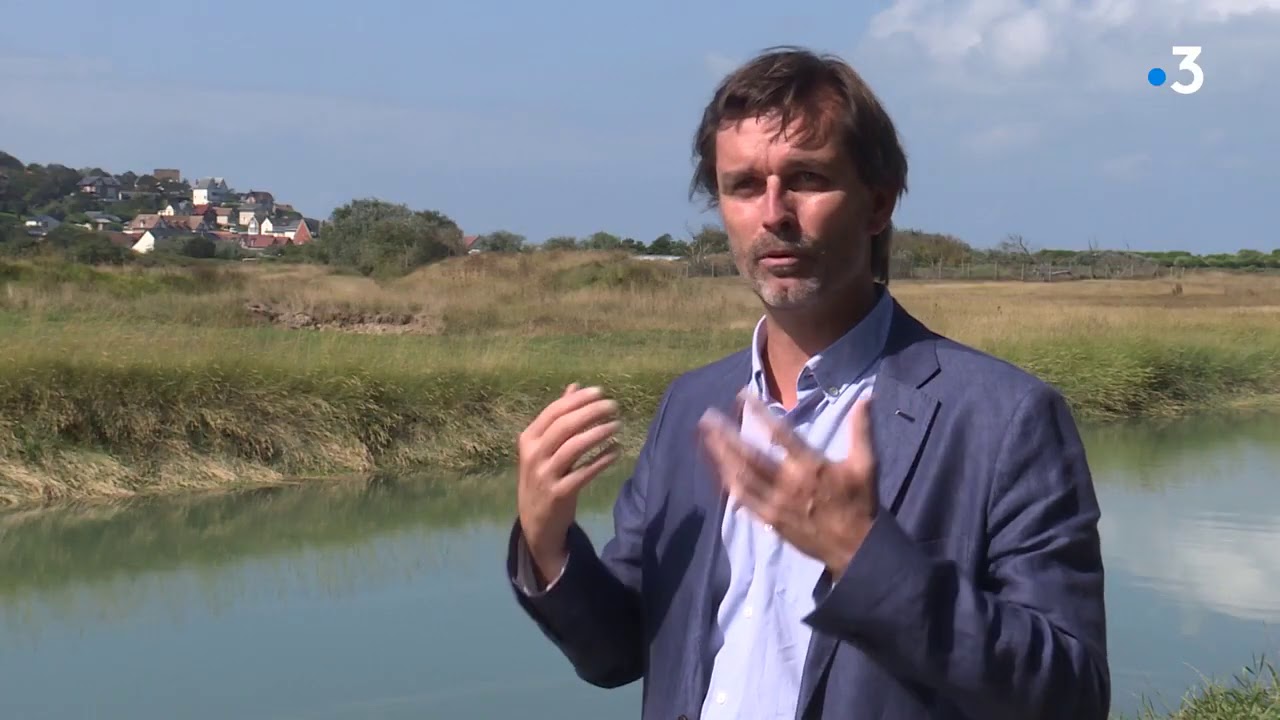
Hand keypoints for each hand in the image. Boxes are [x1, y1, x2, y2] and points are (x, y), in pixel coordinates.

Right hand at [517, 383, 621, 583]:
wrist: (535, 523)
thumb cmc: (543, 478)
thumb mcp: (544, 447)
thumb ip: (558, 418)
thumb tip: (574, 387)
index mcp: (528, 439)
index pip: (554, 412)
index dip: (578, 400)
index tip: (600, 391)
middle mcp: (533, 455)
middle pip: (564, 426)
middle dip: (591, 412)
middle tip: (613, 406)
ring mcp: (544, 475)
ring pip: (574, 447)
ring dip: (598, 433)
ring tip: (617, 425)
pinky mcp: (559, 493)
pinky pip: (584, 472)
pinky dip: (602, 459)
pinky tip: (617, 450)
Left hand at [697, 390, 878, 578]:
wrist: (856, 548)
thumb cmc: (859, 503)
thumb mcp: (866, 464)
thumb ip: (861, 429)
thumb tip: (866, 397)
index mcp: (809, 467)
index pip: (780, 434)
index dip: (759, 412)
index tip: (742, 395)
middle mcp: (787, 484)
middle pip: (749, 457)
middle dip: (726, 436)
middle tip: (707, 418)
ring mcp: (776, 504)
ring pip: (741, 478)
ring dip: (721, 458)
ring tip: (706, 439)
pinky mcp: (771, 520)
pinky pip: (744, 501)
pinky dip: (729, 486)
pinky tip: (718, 473)